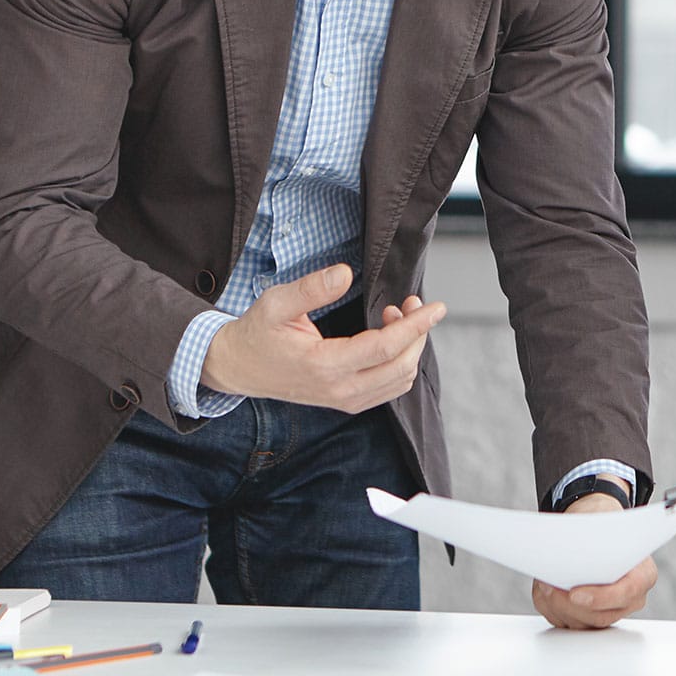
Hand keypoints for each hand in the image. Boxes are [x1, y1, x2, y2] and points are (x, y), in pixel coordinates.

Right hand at [200, 264, 444, 411]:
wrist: (239, 367)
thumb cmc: (257, 332)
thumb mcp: (276, 302)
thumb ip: (311, 288)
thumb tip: (345, 273)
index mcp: (323, 366)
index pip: (385, 348)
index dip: (415, 326)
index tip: (436, 307)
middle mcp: (339, 391)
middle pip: (401, 367)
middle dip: (417, 334)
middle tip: (411, 303)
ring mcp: (344, 401)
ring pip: (399, 381)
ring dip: (409, 348)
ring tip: (395, 315)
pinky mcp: (346, 402)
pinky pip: (388, 388)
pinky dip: (399, 362)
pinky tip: (387, 336)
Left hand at [532, 493, 656, 629]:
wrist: (600, 534)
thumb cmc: (605, 529)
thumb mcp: (604, 526)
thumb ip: (593, 543)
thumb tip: (568, 554)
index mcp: (643, 575)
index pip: (626, 593)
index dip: (600, 597)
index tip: (574, 594)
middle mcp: (630, 600)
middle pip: (600, 616)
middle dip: (569, 604)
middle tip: (548, 588)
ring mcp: (610, 612)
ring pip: (582, 624)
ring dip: (557, 606)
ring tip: (544, 586)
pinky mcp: (590, 619)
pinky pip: (569, 623)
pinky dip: (553, 609)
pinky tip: (545, 593)